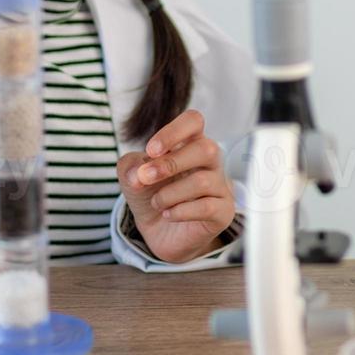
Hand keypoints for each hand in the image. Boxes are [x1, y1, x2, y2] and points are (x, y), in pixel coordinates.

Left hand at [116, 110, 235, 262]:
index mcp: (190, 143)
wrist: (159, 232)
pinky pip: (208, 207)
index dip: (173, 132)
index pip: (193, 121)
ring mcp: (220, 186)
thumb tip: (138, 175)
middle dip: (171, 163)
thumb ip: (130, 168)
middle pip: (206, 148)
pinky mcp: (223, 211)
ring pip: (203, 181)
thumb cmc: (152, 194)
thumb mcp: (132, 177)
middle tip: (146, 177)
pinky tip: (168, 214)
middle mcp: (210, 161)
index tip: (151, 150)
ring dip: (170, 194)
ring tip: (156, 203)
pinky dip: (181, 211)